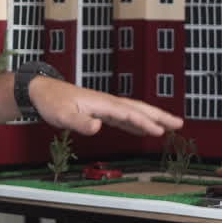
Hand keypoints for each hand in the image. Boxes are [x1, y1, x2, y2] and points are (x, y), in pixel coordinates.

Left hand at [30, 76, 182, 136]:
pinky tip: (143, 129)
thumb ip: (79, 122)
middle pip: (139, 108)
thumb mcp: (62, 115)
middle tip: (179, 124)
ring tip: (171, 126)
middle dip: (159, 116)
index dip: (145, 122)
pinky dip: (137, 123)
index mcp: (102, 103)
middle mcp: (107, 102)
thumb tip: (98, 128)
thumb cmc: (51, 102)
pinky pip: (125, 117)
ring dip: (152, 118)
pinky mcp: (101, 110)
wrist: (42, 91)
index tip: (160, 131)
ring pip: (135, 111)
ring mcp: (105, 106)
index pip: (129, 113)